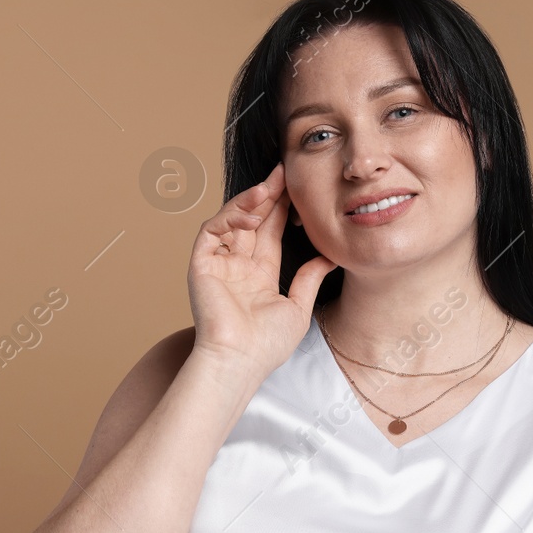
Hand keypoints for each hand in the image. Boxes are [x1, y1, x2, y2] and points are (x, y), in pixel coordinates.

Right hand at [188, 162, 338, 376]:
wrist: (240, 361)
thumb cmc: (266, 345)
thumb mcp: (298, 307)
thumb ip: (309, 278)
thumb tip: (330, 256)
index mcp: (259, 276)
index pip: (271, 232)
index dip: (283, 209)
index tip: (299, 188)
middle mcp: (237, 266)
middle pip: (253, 221)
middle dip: (269, 195)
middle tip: (285, 171)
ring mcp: (218, 264)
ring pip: (232, 220)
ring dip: (250, 202)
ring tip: (270, 187)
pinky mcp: (201, 265)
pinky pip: (212, 230)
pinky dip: (230, 217)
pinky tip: (251, 213)